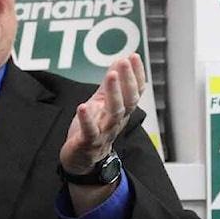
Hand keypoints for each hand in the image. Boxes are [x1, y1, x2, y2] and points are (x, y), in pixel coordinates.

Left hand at [59, 54, 145, 176]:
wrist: (83, 161)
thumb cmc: (94, 129)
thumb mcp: (102, 103)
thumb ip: (111, 83)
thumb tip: (121, 60)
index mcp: (121, 111)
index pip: (134, 91)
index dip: (136, 75)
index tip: (134, 57)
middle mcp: (116, 120)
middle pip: (128, 101)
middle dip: (128, 81)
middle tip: (125, 62)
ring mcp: (104, 131)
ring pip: (114, 113)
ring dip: (114, 94)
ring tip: (111, 76)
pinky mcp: (88, 142)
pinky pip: (90, 131)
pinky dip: (87, 119)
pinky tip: (83, 106)